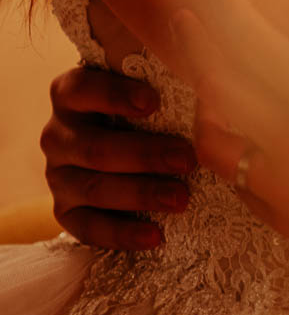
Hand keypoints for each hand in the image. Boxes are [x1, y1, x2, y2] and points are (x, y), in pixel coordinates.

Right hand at [40, 65, 196, 250]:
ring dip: (141, 194)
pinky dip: (123, 233)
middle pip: (95, 148)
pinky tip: (155, 235)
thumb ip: (163, 78)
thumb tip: (206, 80)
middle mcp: (57, 135)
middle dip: (145, 155)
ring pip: (95, 189)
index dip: (114, 95)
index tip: (154, 101)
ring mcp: (57, 177)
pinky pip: (89, 228)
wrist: (118, 148)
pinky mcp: (65, 212)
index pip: (81, 88)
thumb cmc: (140, 107)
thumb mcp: (146, 87)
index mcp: (70, 94)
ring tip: (181, 199)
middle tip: (187, 159)